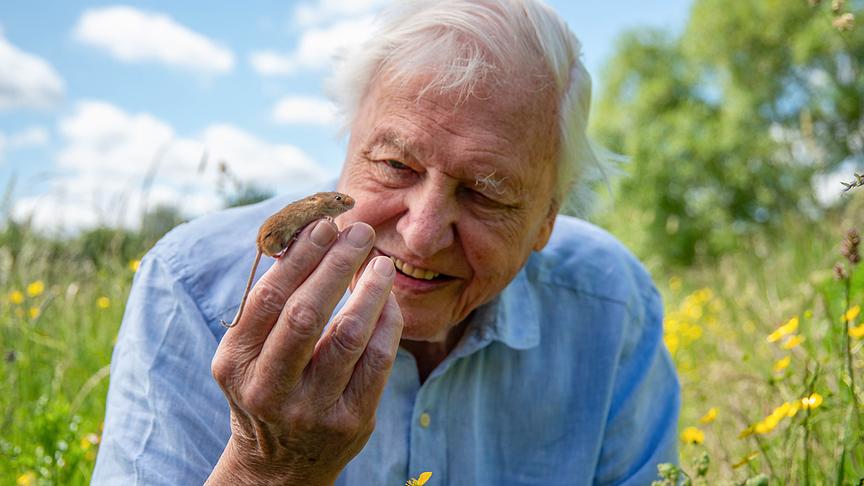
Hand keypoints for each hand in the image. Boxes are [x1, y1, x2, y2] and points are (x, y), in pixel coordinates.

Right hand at [208, 220, 401, 484]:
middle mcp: (268, 389)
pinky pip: (377, 360)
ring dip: (369, 290)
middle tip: (359, 232)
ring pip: (347, 336)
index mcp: (234, 363)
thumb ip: (270, 304)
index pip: (268, 298)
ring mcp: (311, 409)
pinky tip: (388, 299)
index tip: (324, 224)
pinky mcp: (351, 421)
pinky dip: (387, 321)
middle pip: (305, 314)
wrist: (278, 464)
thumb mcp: (249, 352)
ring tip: (380, 261)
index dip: (300, 257)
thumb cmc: (267, 387)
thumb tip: (307, 236)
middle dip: (336, 264)